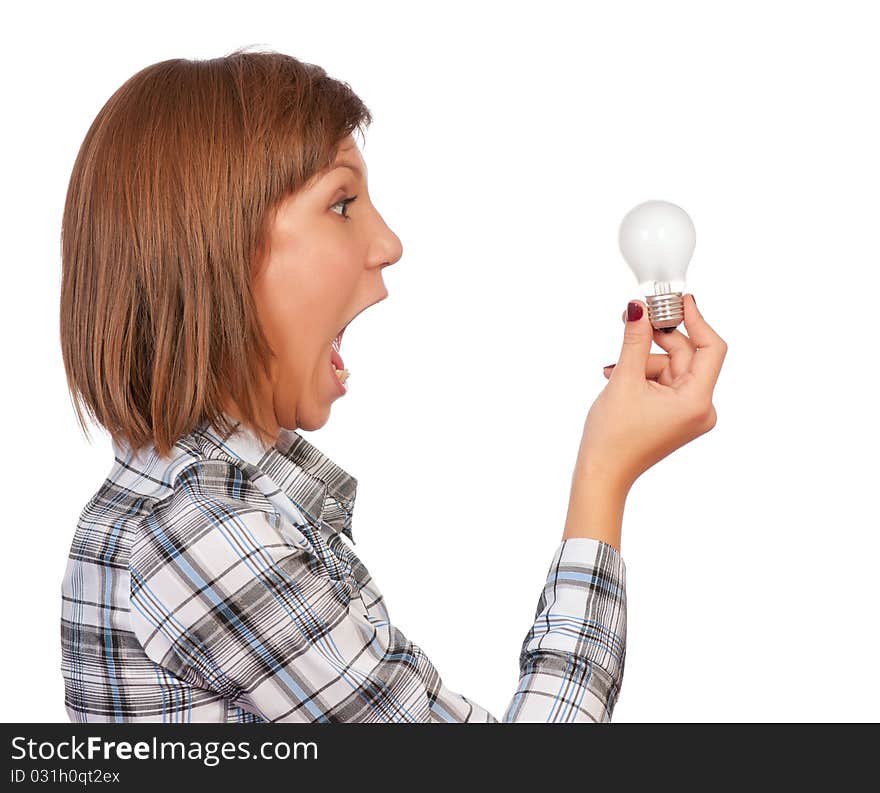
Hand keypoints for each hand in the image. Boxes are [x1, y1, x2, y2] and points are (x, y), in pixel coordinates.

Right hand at [574, 294, 726, 495]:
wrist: (602, 474)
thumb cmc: (613, 438)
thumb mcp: (623, 380)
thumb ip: (634, 340)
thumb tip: (638, 308)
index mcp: (697, 401)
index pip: (710, 348)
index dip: (695, 320)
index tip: (677, 301)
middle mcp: (701, 408)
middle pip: (686, 356)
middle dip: (656, 341)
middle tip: (633, 321)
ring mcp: (689, 414)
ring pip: (671, 368)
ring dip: (643, 361)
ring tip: (614, 372)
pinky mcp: (676, 417)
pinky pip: (665, 382)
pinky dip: (644, 376)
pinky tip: (620, 380)